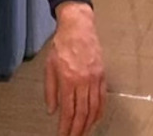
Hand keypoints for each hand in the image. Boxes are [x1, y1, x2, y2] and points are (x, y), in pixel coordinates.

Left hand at [43, 2, 105, 135]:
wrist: (78, 27)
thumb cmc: (61, 45)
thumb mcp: (49, 66)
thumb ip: (51, 90)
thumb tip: (52, 110)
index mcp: (68, 79)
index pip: (68, 110)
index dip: (65, 126)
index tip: (62, 135)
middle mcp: (83, 81)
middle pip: (82, 112)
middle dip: (78, 129)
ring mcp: (95, 78)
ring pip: (94, 108)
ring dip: (89, 124)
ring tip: (83, 132)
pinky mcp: (102, 75)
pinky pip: (102, 98)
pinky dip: (99, 111)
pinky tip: (95, 119)